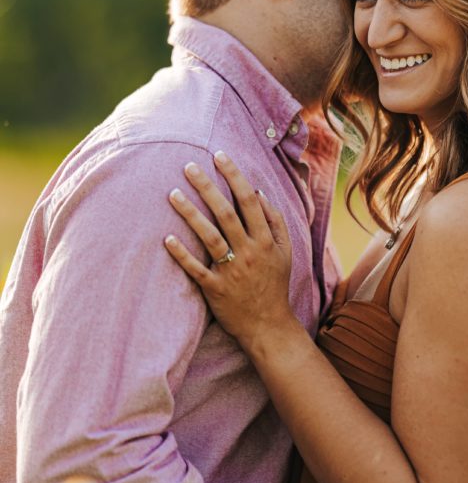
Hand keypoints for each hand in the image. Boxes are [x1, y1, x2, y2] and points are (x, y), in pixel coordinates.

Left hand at [164, 152, 293, 345]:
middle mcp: (249, 252)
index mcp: (266, 240)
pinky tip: (167, 238)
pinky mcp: (214, 289)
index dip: (234, 176)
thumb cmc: (274, 284)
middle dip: (208, 187)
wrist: (268, 326)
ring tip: (172, 193)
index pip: (249, 201)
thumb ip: (275, 221)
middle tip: (189, 166)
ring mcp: (231, 271)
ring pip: (209, 237)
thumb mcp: (285, 251)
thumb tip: (258, 192)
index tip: (220, 156)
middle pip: (226, 213)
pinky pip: (196, 269)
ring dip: (190, 214)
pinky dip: (182, 254)